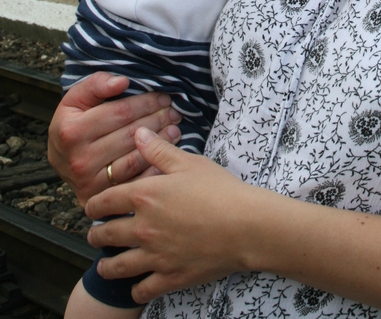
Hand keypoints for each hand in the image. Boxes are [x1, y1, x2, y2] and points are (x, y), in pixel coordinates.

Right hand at [47, 72, 181, 205]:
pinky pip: (133, 183)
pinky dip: (153, 169)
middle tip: (174, 113)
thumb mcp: (75, 98)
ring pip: (134, 159)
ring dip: (160, 144)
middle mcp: (80, 159)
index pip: (120, 113)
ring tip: (174, 130)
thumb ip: (96, 84)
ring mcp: (89, 182)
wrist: (59, 158)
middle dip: (157, 120)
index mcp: (72, 132)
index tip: (163, 97)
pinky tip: (165, 155)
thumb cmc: (72, 123)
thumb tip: (122, 81)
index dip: (146, 103)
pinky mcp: (98, 198)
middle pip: (130, 135)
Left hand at [85, 128, 272, 302]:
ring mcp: (155, 256)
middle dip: (96, 234)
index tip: (92, 207)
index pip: (105, 201)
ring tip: (105, 264)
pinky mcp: (169, 277)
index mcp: (145, 196)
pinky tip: (136, 286)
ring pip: (117, 267)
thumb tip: (137, 133)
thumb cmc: (219, 189)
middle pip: (105, 234)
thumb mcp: (188, 162)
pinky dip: (135, 290)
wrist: (245, 225)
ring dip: (106, 266)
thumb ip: (158, 150)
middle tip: (96, 234)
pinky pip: (142, 290)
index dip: (94, 205)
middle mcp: (143, 228)